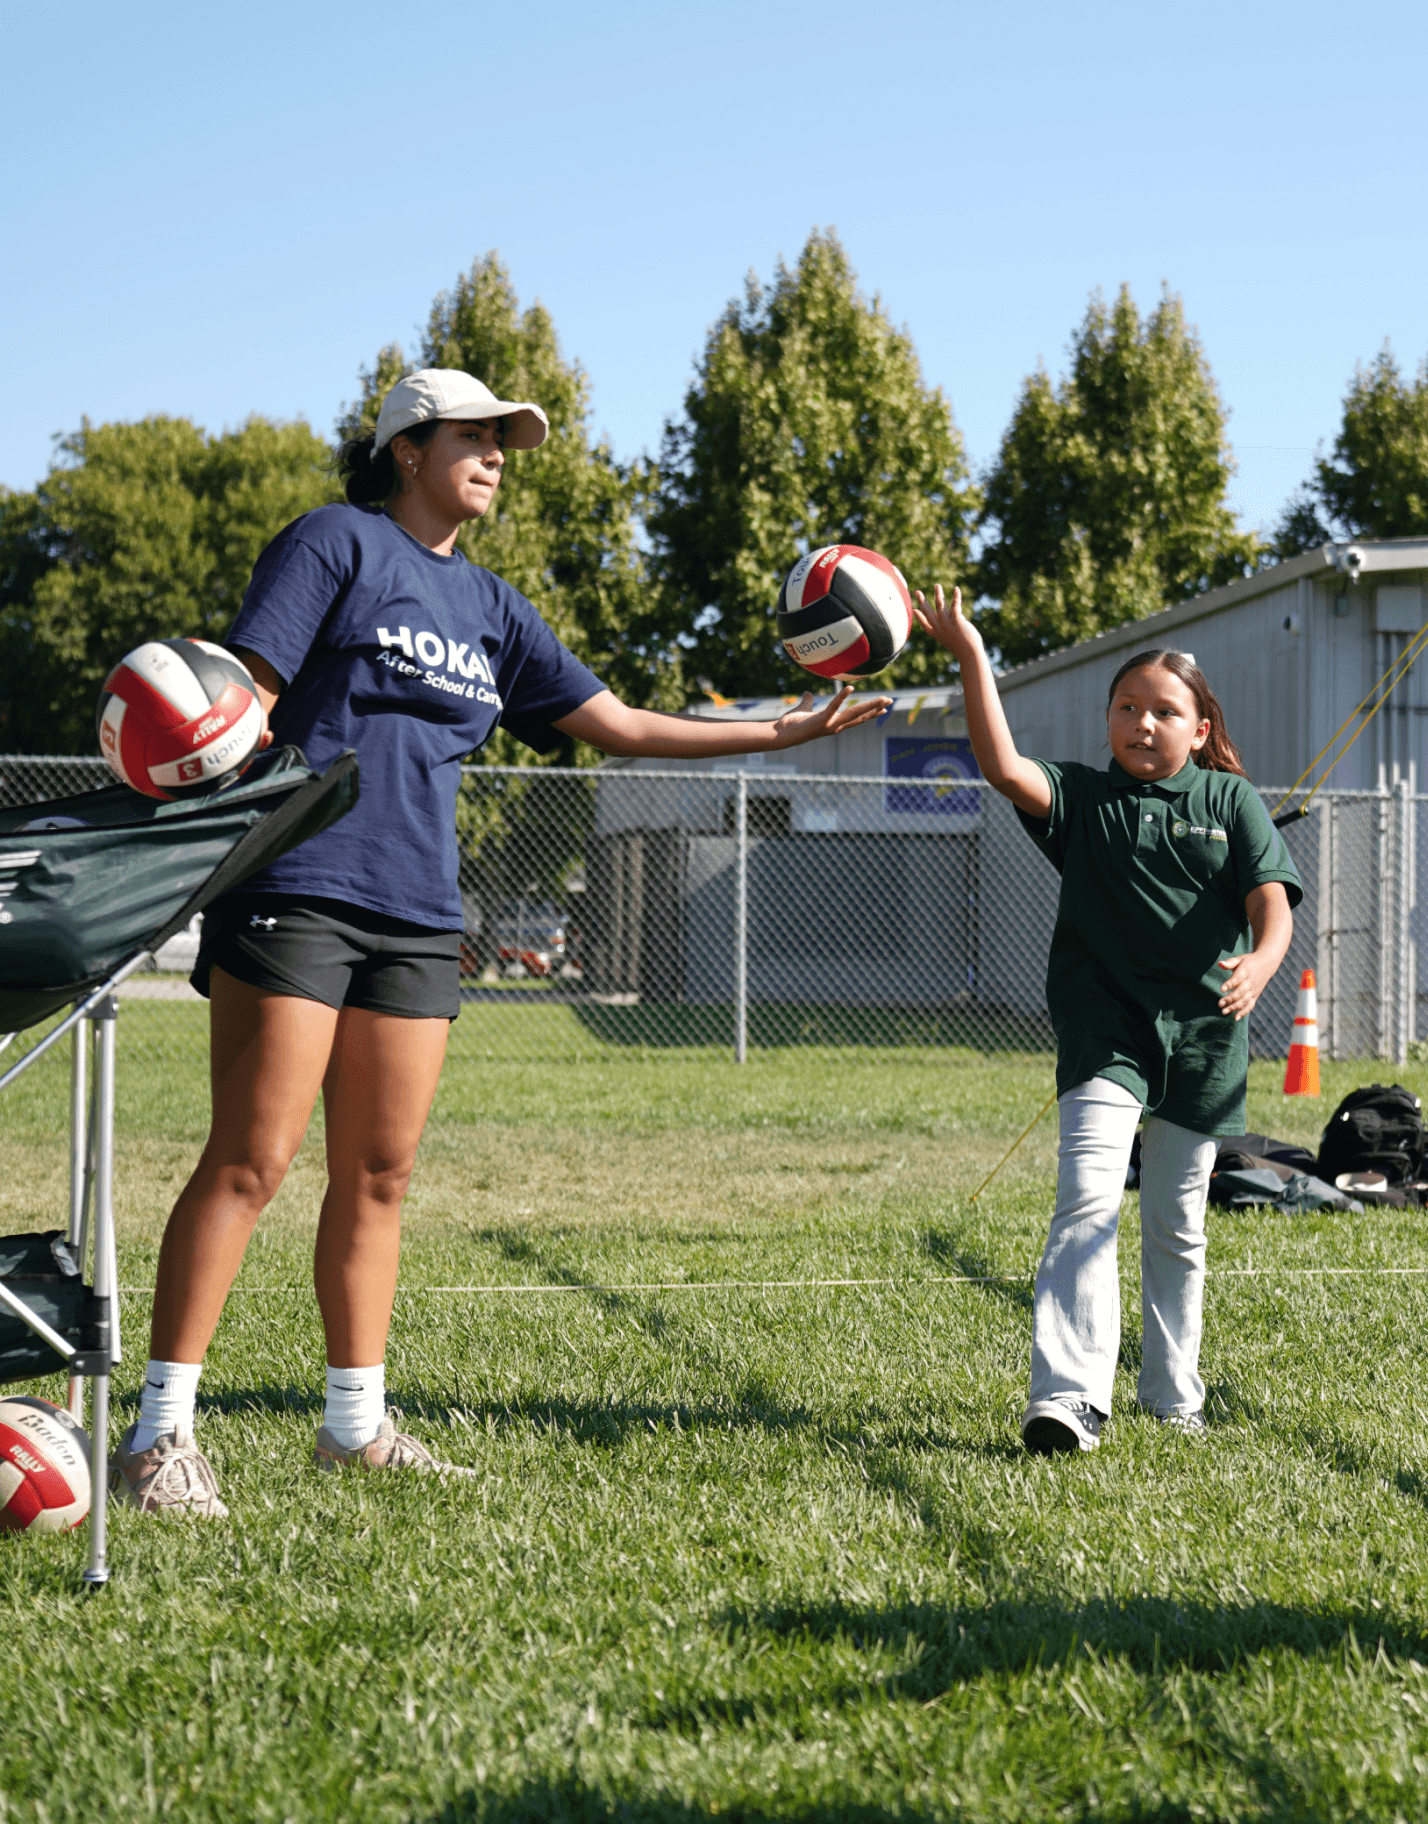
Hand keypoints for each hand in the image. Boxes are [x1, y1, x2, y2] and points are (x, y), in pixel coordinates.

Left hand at [771, 684, 891, 746]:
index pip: (856, 718)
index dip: (870, 713)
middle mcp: (834, 727)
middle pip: (860, 717)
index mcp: (833, 724)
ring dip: (869, 707)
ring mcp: (829, 725)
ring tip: (883, 699)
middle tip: (890, 701)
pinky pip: (834, 707)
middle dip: (876, 709)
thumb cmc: (790, 725)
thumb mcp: (803, 710)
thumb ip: (807, 702)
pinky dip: (842, 697)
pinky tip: (851, 688)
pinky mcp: (821, 721)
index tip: (883, 709)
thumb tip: (808, 693)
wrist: (780, 735)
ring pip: (854, 714)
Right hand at [912, 583, 980, 661]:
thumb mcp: (954, 639)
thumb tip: (959, 617)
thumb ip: (953, 627)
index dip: (919, 616)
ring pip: (940, 604)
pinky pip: (955, 604)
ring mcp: (946, 622)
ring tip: (937, 585)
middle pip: (927, 611)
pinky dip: (956, 595)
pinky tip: (957, 589)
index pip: (924, 624)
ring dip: (938, 593)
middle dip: (921, 600)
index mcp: (936, 634)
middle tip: (917, 591)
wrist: (969, 653)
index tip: (914, 609)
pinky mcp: (956, 618)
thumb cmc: (963, 649)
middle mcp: (939, 627)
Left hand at [1217, 952, 1273, 1020]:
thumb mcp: (1240, 959)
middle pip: (1240, 992)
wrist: (1267, 964)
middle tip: (1219, 1004)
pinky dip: (1244, 1012)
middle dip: (1230, 999)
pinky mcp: (1255, 995)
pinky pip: (1250, 1005)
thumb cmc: (1249, 962)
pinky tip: (1235, 1018)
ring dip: (1234, 1007)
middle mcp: (1250, 982)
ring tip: (1223, 1012)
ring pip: (1244, 1000)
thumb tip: (1219, 964)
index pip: (1237, 978)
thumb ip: (1229, 962)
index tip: (1221, 989)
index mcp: (1245, 971)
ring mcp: (1253, 990)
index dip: (1230, 984)